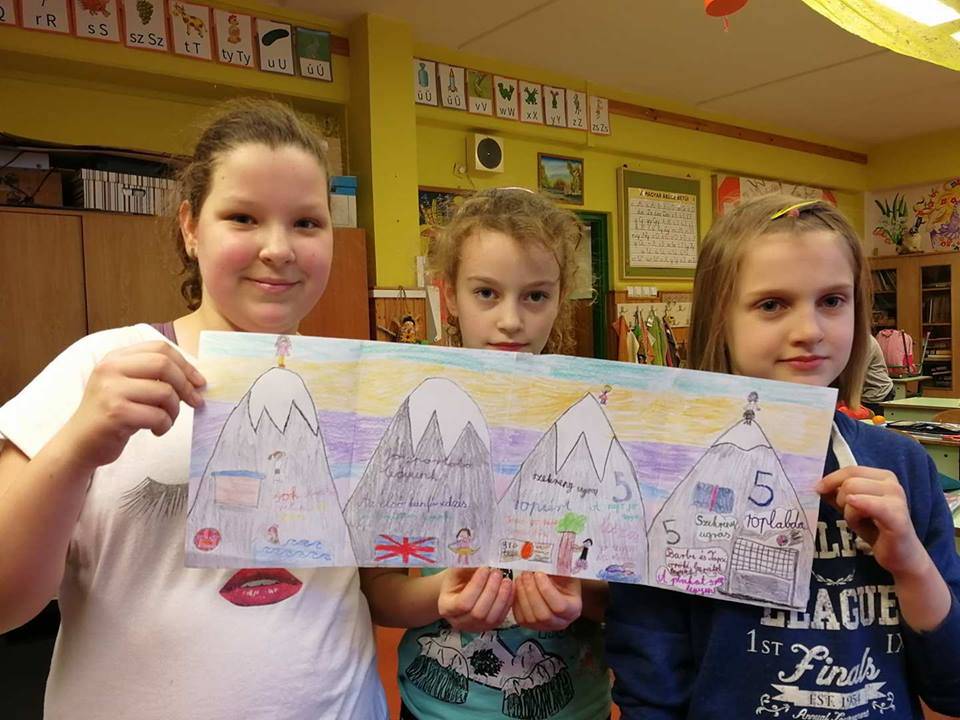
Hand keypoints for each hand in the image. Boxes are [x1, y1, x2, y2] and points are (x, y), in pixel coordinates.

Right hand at [62, 342, 204, 470]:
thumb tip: (195, 379)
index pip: (159, 348)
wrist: (80, 444)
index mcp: (115, 358)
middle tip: (195, 402)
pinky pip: (157, 415)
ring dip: (175, 410)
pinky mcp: (115, 413)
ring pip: (164, 392)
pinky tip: (157, 431)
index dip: (185, 364)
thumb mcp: (127, 386)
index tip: (199, 382)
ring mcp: (110, 390)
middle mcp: (110, 369)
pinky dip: (165, 425)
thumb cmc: (112, 415)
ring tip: (167, 420)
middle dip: (186, 385)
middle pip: (164, 364)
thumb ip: (152, 375)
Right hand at [438, 567, 513, 631]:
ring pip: (492, 618)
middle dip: (491, 591)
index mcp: (446, 607)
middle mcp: (459, 622)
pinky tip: (511, 588)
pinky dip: (508, 602)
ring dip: (501, 597)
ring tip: (506, 579)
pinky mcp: (489, 627)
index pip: (463, 603)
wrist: (459, 589)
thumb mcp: (456, 570)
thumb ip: (466, 565)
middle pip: (478, 613)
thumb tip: (482, 557)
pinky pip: (501, 618)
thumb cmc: (457, 578)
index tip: (485, 569)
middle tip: (497, 572)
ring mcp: (475, 627)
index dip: (476, 586)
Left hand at [512, 572, 581, 630]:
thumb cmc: (563, 578)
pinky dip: (516, 602)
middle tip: (526, 574)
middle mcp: (560, 622)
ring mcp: (544, 626)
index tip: (539, 574)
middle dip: (531, 591)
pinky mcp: (530, 625)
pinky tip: (516, 587)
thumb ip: (558, 569)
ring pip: (530, 617)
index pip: (559, 606)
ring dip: (522, 595)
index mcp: (573, 609)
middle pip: (543, 614)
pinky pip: (520, 618)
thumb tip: (544, 560)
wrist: (558, 586)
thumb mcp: (565, 571)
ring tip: (521, 578)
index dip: (546, 590)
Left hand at [817, 466, 926, 576]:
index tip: (818, 489)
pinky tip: (856, 513)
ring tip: (860, 523)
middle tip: (850, 516)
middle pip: (850, 482)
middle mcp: (892, 484)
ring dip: (848, 512)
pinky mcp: (897, 517)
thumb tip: (818, 486)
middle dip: (841, 500)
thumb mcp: (852, 509)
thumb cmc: (876, 530)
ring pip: (853, 493)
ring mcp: (897, 499)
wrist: (901, 556)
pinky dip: (859, 506)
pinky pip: (870, 505)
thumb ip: (837, 495)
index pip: (850, 470)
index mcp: (883, 477)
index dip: (831, 479)